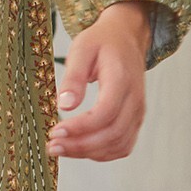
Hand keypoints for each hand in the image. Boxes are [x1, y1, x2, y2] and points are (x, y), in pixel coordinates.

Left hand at [45, 0, 151, 161]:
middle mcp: (135, 99)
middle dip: (80, 146)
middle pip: (112, 134)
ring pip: (119, 144)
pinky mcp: (135, 119)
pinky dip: (103, 153)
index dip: (80, 127)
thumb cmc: (102, 42)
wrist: (125, 37)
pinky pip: (123, 145)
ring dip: (89, 152)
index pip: (105, 113)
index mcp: (122, 79)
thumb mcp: (82, 49)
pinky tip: (80, 148)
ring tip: (61, 149)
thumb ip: (73, 76)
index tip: (55, 131)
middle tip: (52, 146)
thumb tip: (64, 105)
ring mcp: (138, 111)